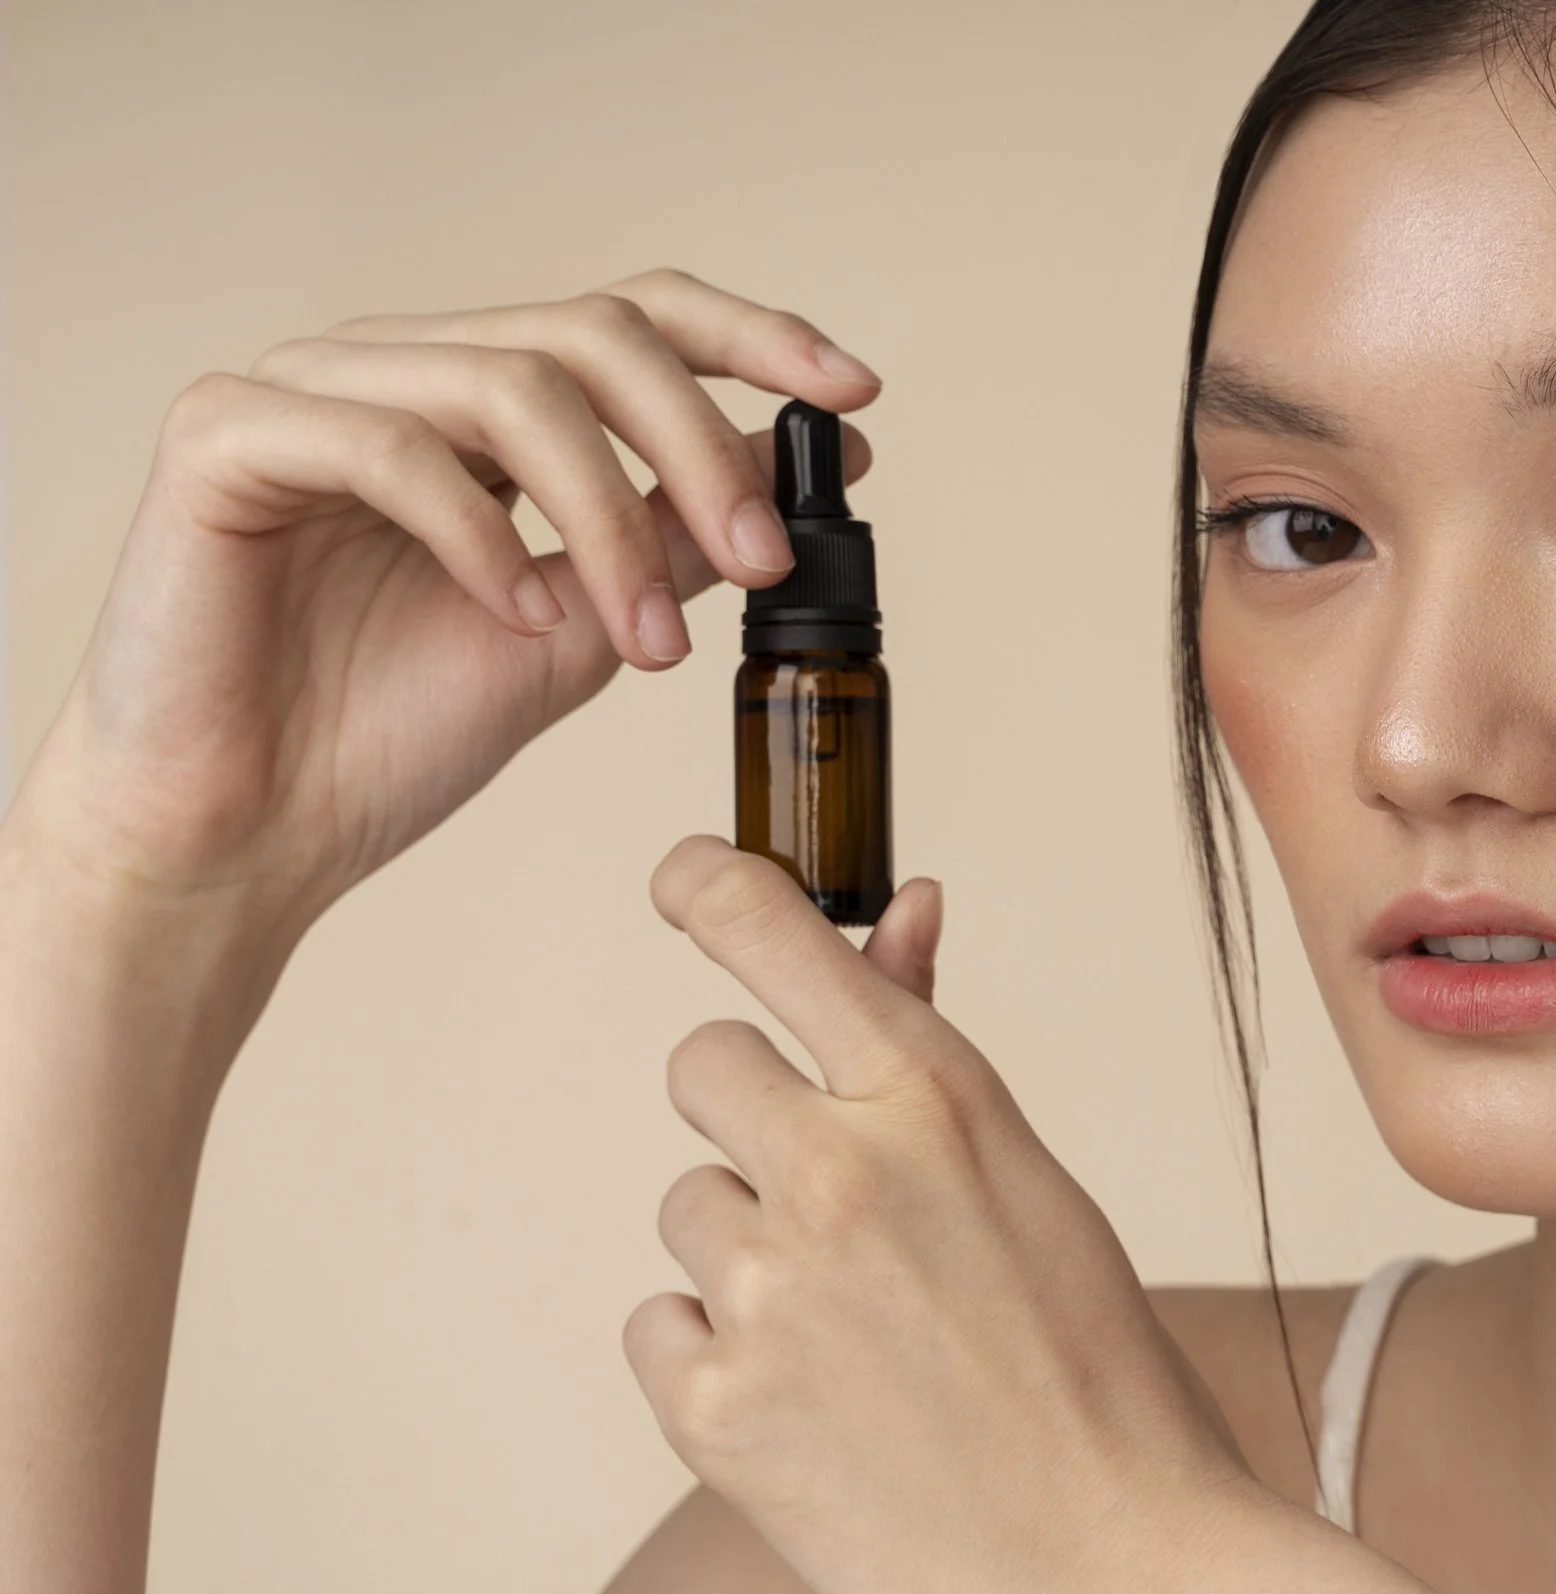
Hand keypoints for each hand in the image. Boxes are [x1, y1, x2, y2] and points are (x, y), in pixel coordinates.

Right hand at [9, 270, 877, 936]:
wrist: (243, 837)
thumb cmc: (387, 734)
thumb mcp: (583, 629)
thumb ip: (678, 540)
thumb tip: (813, 466)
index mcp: (477, 400)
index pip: (630, 318)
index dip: (751, 336)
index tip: (854, 396)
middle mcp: (398, 369)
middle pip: (591, 336)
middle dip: (702, 448)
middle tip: (765, 564)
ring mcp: (306, 388)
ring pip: (509, 387)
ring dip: (613, 518)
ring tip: (650, 642)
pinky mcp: (225, 434)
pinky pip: (387, 447)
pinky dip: (479, 535)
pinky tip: (515, 620)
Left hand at [627, 837, 1257, 1593]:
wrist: (1121, 1577)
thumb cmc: (1102, 1379)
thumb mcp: (1034, 1184)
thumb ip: (933, 1048)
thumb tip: (902, 909)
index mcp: (937, 1099)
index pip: (776, 936)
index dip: (712, 888)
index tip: (683, 880)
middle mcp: (839, 1171)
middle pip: (702, 1066)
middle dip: (753, 1119)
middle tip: (835, 1208)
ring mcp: (766, 1289)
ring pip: (687, 1205)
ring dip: (746, 1255)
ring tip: (861, 1341)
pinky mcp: (712, 1406)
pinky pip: (659, 1326)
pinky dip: (718, 1362)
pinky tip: (818, 1406)